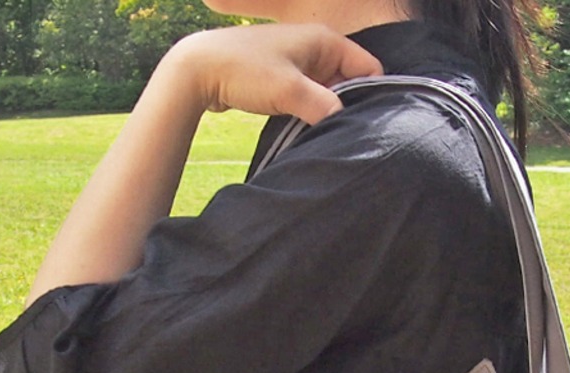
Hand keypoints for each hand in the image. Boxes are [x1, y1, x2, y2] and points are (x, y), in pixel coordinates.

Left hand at [163, 24, 383, 124]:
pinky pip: (308, 96)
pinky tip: (304, 129)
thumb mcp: (290, 91)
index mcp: (324, 41)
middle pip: (349, 81)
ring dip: (326, 112)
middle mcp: (315, 47)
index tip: (365, 124)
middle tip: (344, 134)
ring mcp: (298, 62)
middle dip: (348, 106)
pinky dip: (309, 112)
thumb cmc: (244, 72)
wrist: (198, 70)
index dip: (371, 95)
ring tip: (323, 133)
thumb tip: (345, 123)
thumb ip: (325, 108)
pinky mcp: (283, 78)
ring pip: (328, 91)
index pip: (368, 68)